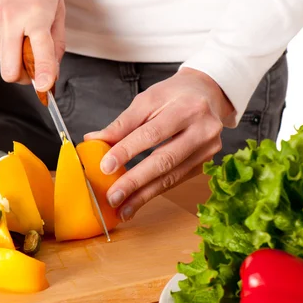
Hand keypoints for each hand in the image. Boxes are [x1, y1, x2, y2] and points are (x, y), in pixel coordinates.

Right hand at [0, 0, 64, 90]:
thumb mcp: (57, 7)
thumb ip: (56, 42)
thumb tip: (53, 70)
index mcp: (34, 15)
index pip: (39, 53)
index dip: (42, 74)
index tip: (44, 87)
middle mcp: (9, 21)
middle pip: (10, 71)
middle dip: (23, 77)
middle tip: (33, 70)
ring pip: (3, 61)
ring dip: (15, 58)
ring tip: (23, 36)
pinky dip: (5, 44)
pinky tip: (10, 24)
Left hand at [84, 67, 234, 220]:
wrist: (208, 94)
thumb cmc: (174, 95)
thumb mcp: (148, 100)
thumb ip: (123, 123)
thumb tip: (94, 140)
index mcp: (187, 108)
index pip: (152, 133)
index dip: (127, 151)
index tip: (105, 167)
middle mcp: (203, 130)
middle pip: (165, 160)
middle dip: (135, 181)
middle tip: (113, 196)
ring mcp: (208, 149)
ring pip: (171, 176)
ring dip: (144, 195)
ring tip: (122, 208)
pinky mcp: (206, 163)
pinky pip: (176, 180)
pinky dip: (155, 192)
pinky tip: (137, 201)